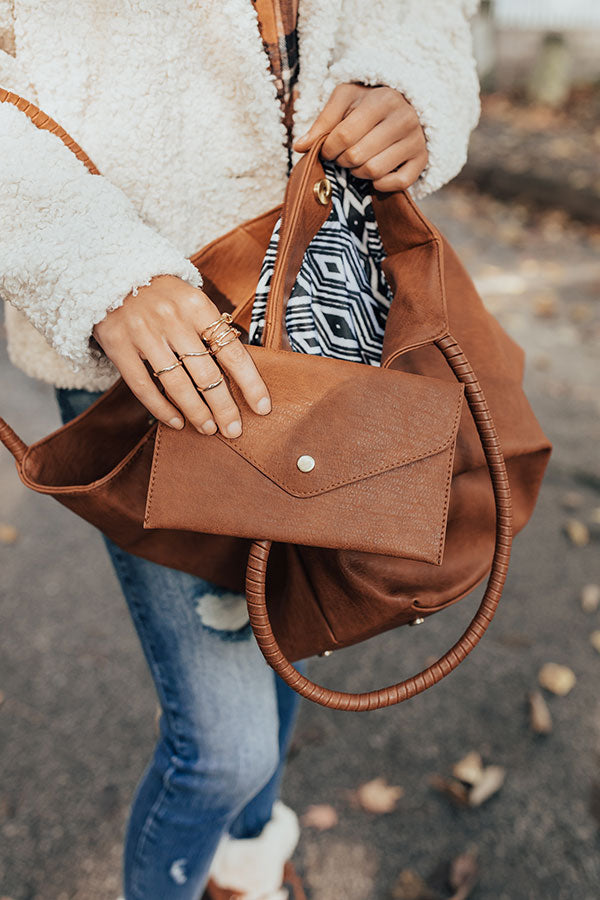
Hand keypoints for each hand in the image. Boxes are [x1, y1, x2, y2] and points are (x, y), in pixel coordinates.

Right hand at [92, 275, 270, 436]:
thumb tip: (239, 370)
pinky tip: (176, 422)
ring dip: (197, 412)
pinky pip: (143, 386)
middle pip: (206, 374)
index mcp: (197, 306)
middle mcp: (172, 319)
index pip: (232, 352)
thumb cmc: (161, 293)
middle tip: (234, 430)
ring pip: (177, 384)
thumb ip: (210, 328)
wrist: (110, 273)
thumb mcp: (191, 299)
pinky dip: (162, 408)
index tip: (262, 408)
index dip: (250, 383)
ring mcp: (143, 333)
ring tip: (208, 429)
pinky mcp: (118, 345)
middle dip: (224, 407)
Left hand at [293, 83, 427, 191]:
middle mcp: (404, 119)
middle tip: (343, 155)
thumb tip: (299, 147)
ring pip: (374, 172)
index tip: (327, 149)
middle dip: (342, 161)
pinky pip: (398, 184)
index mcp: (382, 100)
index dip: (327, 149)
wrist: (405, 104)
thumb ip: (322, 121)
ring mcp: (416, 141)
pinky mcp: (422, 160)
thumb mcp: (345, 100)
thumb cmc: (368, 103)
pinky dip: (381, 184)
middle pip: (356, 157)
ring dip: (358, 173)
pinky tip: (375, 174)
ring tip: (358, 161)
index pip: (343, 136)